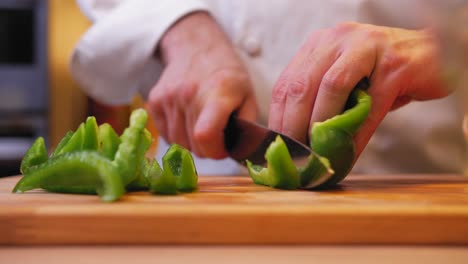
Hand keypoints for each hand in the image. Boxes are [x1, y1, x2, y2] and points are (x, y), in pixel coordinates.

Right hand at [148, 12, 256, 158]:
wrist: (198, 48)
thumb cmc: (228, 76)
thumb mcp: (249, 97)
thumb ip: (246, 126)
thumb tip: (240, 152)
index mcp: (217, 93)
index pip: (205, 135)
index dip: (215, 151)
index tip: (224, 148)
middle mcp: (189, 94)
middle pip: (193, 145)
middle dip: (208, 149)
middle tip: (217, 136)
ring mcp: (169, 97)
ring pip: (178, 143)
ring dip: (192, 144)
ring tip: (203, 128)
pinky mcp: (155, 100)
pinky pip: (166, 135)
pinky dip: (178, 136)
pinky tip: (189, 123)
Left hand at [269, 22, 448, 157]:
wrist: (429, 57)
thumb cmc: (379, 74)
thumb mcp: (342, 79)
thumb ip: (319, 99)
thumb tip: (298, 140)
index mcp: (320, 44)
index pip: (286, 82)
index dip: (278, 117)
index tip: (276, 145)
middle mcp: (338, 39)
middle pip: (302, 84)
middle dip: (293, 125)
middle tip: (293, 154)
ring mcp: (367, 47)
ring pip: (330, 87)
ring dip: (320, 126)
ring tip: (316, 152)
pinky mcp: (394, 65)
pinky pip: (368, 105)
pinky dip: (355, 134)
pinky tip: (348, 153)